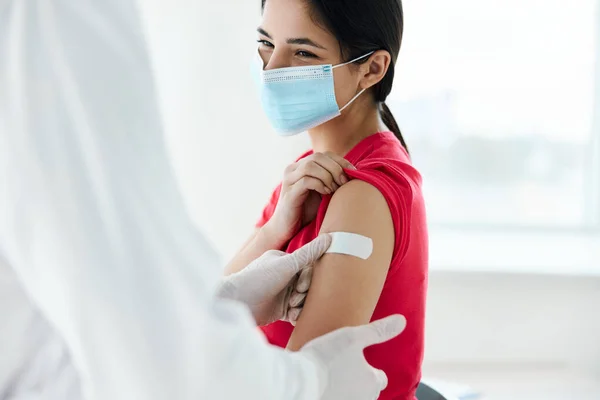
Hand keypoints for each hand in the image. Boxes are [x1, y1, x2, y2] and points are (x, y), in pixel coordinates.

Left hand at [216, 234, 331, 325]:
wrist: (237, 304)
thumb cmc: (258, 279)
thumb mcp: (285, 264)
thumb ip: (308, 253)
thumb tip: (330, 237)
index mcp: (284, 260)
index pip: (308, 268)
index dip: (308, 279)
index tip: (300, 287)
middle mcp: (284, 275)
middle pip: (308, 284)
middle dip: (304, 294)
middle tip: (294, 299)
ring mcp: (282, 293)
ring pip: (304, 299)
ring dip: (301, 306)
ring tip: (291, 310)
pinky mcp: (281, 309)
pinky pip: (297, 311)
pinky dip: (297, 315)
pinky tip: (291, 318)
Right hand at [265, 152, 355, 243]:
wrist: (287, 229)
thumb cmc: (307, 211)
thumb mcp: (322, 191)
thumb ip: (332, 179)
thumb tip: (354, 172)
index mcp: (301, 166)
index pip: (324, 154)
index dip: (341, 161)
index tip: (354, 172)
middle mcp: (293, 169)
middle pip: (318, 157)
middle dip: (335, 168)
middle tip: (344, 183)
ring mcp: (289, 180)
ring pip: (311, 166)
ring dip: (328, 176)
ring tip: (334, 189)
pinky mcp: (289, 193)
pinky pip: (306, 180)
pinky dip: (320, 185)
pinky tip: (326, 193)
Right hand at [298, 315, 406, 399]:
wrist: (300, 381)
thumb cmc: (327, 357)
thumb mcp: (354, 337)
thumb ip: (379, 330)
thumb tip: (402, 320)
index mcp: (373, 381)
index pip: (380, 378)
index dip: (371, 370)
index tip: (357, 362)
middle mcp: (364, 398)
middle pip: (367, 391)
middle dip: (359, 381)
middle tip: (343, 368)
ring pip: (352, 396)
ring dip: (346, 389)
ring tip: (332, 377)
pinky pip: (337, 399)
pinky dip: (334, 394)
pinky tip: (323, 386)